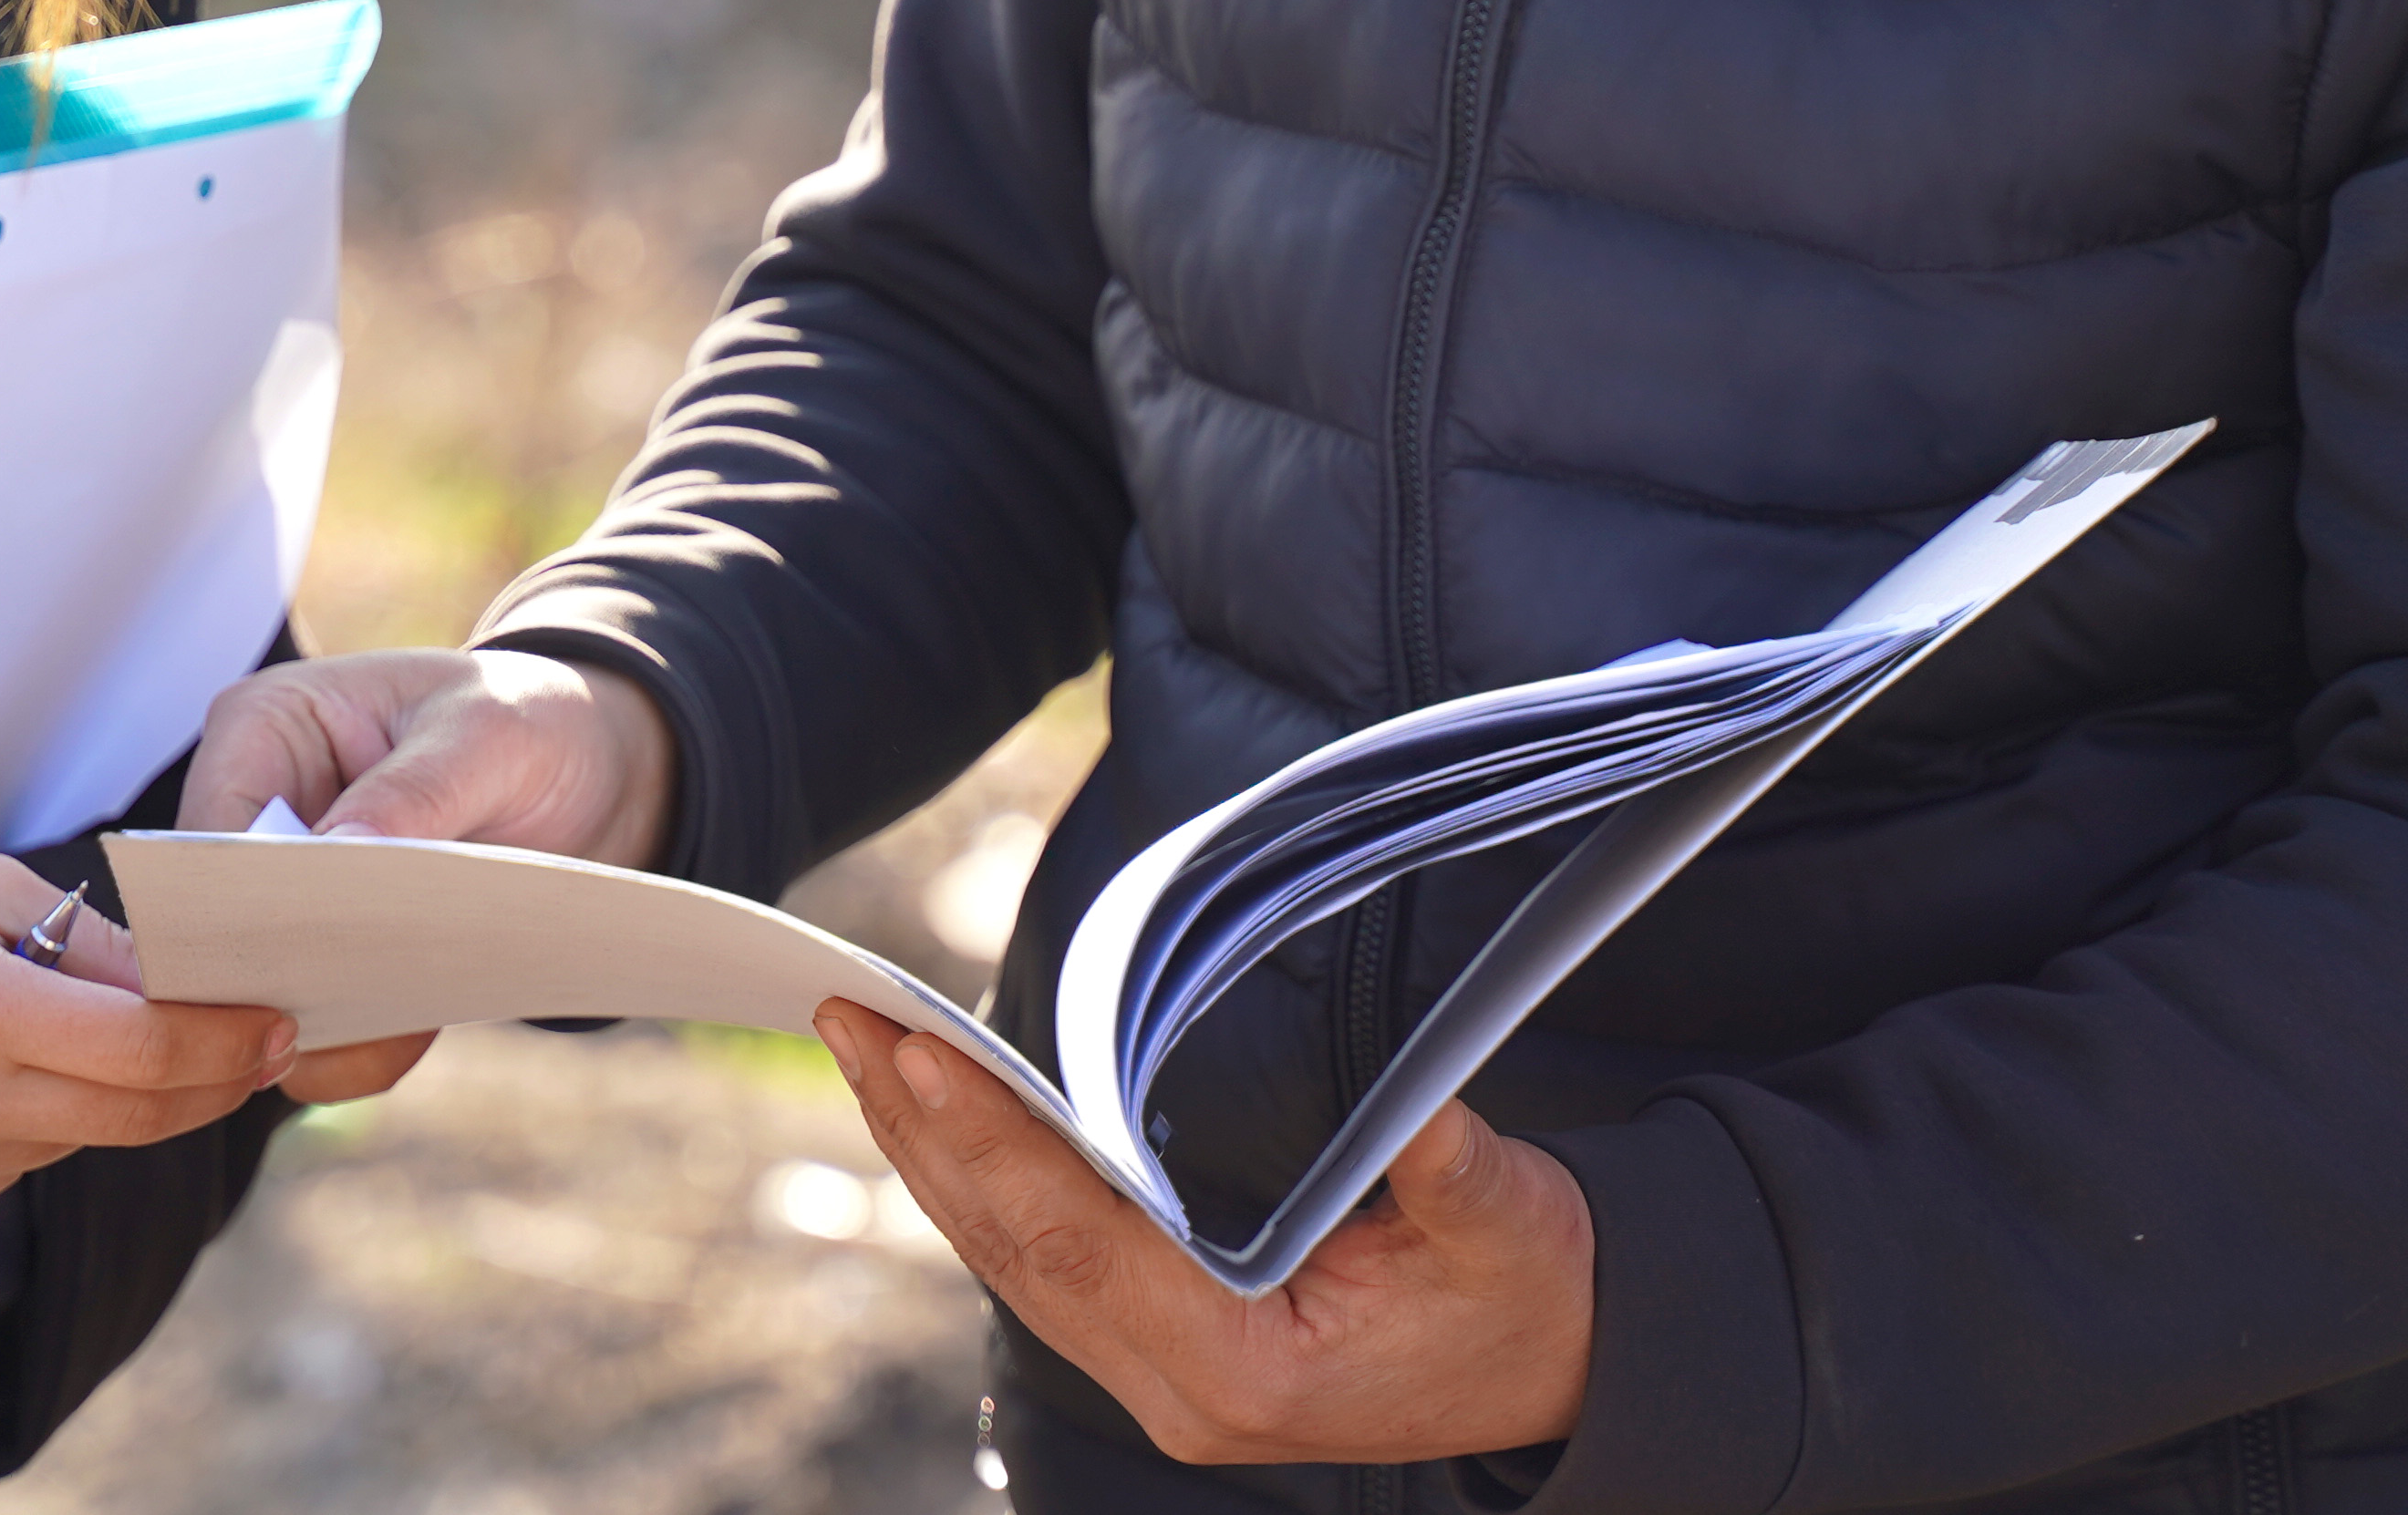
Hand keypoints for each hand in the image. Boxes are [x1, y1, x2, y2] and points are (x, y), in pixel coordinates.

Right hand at [0, 838, 293, 1233]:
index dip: (227, 1042)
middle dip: (207, 1082)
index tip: (277, 1022)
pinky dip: (38, 1122)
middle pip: (131, 1117)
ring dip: (116, 1099)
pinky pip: (9, 1165)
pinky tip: (7, 1067)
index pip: (147, 1054)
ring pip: (73, 1143)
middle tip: (256, 1045)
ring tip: (113, 1032)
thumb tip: (175, 987)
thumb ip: (84, 943)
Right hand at [180, 647, 680, 1102]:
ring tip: (400, 1026)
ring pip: (259, 989)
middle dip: (278, 974)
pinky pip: (315, 1023)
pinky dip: (357, 1043)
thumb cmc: (523, 718)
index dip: (235, 904)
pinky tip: (416, 1029)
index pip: (206, 834)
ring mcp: (285, 889)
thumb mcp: (484, 735)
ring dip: (320, 1023)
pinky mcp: (326, 948)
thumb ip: (413, 791)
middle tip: (354, 1006)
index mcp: (263, 727)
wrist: (588, 770)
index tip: (299, 949)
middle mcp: (253, 810)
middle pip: (220, 924)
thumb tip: (333, 856)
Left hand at [814, 1001, 1594, 1471]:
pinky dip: (979, 1185)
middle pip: (1018, 1253)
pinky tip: (937, 1118)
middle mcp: (1181, 1389)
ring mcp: (1162, 1379)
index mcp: (1248, 1367)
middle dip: (923, 1130)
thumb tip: (1420, 1113)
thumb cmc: (1530, 1293)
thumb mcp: (1513, 1226)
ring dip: (930, 1152)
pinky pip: (1041, 1266)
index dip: (1001, 1147)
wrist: (1561, 1369)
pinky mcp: (1161, 1351)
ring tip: (862, 1048)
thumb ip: (1452, 1171)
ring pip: (1011, 1264)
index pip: (1087, 1245)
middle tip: (845, 1018)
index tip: (924, 1054)